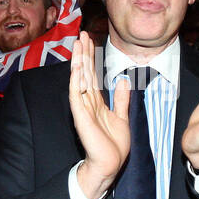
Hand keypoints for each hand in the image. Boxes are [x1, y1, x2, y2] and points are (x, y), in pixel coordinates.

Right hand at [68, 32, 129, 198]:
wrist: (110, 164)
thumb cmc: (114, 145)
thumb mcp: (122, 117)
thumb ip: (120, 99)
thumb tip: (122, 81)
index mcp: (97, 102)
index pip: (92, 74)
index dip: (92, 57)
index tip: (91, 40)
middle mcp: (88, 102)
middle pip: (85, 72)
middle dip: (84, 52)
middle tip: (82, 34)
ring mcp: (83, 108)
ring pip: (79, 79)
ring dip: (79, 60)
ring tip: (78, 43)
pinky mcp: (80, 116)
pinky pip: (76, 94)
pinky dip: (76, 80)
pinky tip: (77, 66)